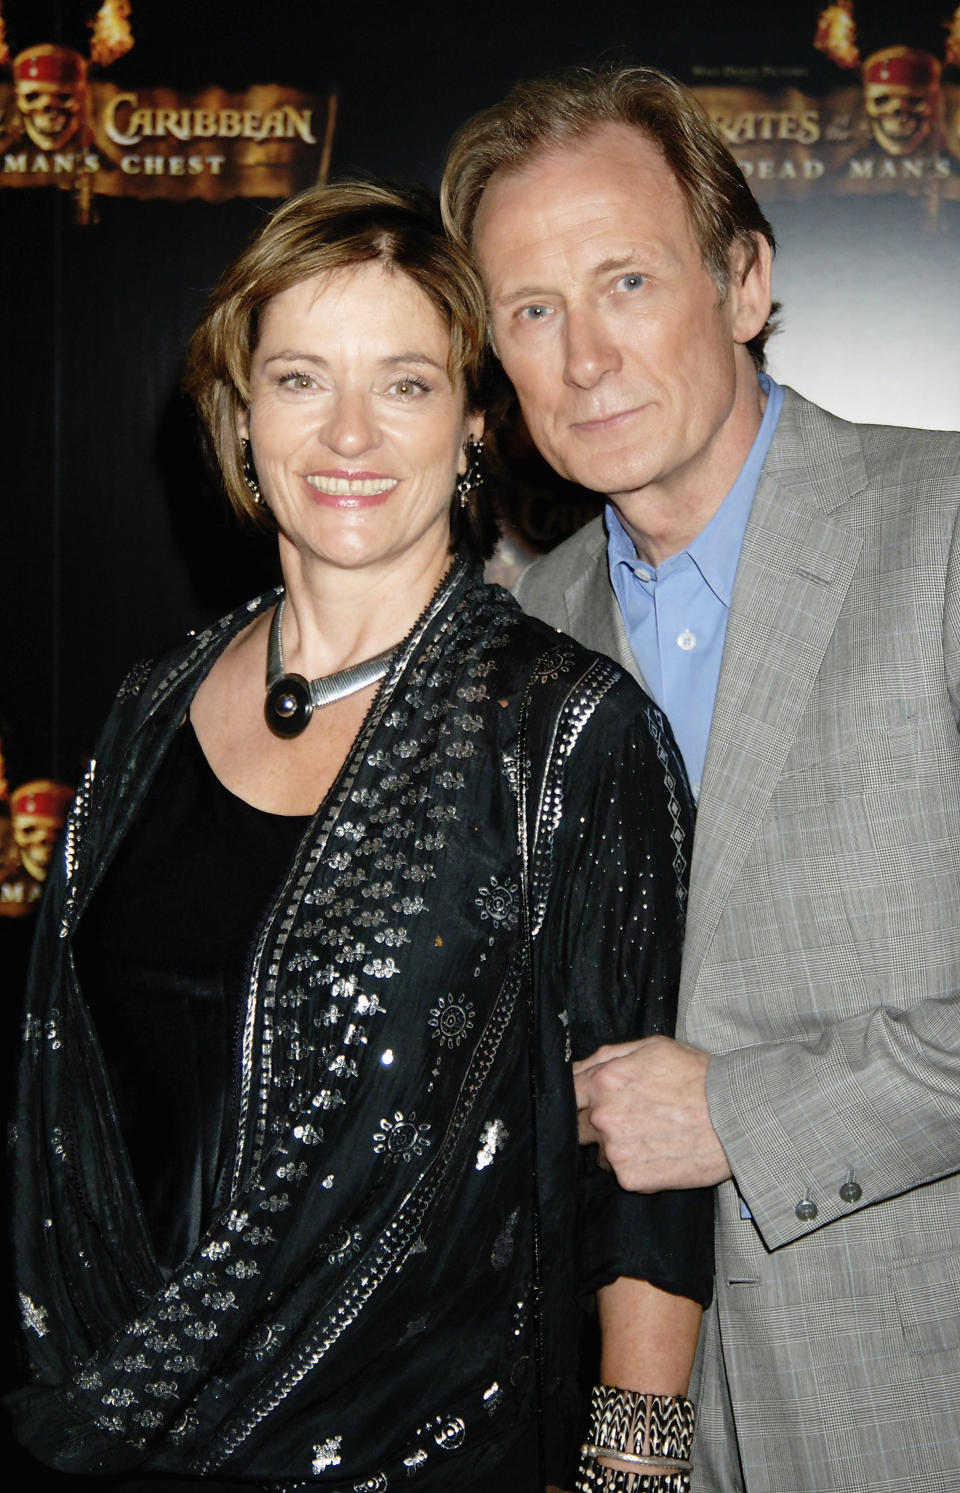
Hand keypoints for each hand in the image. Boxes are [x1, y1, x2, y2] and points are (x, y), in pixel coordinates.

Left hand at [573, 1034, 731, 1191]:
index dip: (577, 1096)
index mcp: (604, 1081)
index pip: (567, 1092)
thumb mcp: (653, 1047)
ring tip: (652, 1134)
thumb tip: (579, 1068)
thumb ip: (608, 1056)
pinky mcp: (631, 1179)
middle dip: (594, 1121)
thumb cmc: (698, 1077)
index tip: (588, 1100)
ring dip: (615, 1145)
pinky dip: (634, 1165)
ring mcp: (616, 1151)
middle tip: (629, 1117)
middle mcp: (603, 1117)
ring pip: (600, 1151)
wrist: (735, 1118)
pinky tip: (659, 1151)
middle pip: (577, 1125)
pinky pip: (621, 1172)